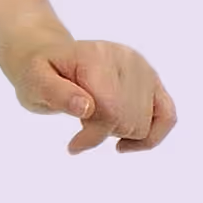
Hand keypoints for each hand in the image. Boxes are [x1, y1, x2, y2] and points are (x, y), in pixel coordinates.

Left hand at [2, 36, 175, 154]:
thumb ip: (58, 94)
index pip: (111, 111)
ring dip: (119, 131)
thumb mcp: (34, 84)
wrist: (50, 57)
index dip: (92, 136)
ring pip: (145, 125)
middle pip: (129, 121)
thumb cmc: (40, 73)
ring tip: (96, 115)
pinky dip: (152, 136)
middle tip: (83, 119)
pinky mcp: (152, 79)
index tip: (73, 146)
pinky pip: (168, 116)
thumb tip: (86, 108)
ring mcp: (143, 68)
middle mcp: (127, 59)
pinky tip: (125, 144)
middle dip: (104, 131)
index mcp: (97, 57)